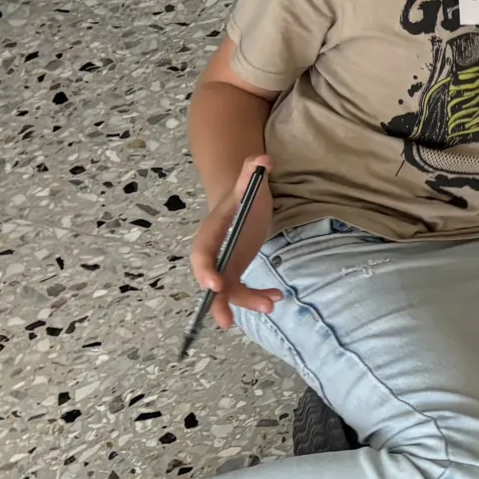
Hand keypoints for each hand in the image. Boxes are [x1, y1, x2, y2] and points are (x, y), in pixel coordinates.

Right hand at [189, 155, 278, 328]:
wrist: (241, 200)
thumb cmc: (243, 191)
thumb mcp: (248, 181)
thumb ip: (251, 170)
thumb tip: (263, 158)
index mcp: (211, 232)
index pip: (202, 253)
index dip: (205, 270)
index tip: (214, 285)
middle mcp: (213, 253)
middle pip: (212, 280)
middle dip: (219, 301)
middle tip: (229, 320)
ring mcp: (224, 264)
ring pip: (228, 291)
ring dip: (245, 302)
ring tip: (270, 304)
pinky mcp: (235, 271)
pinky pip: (241, 290)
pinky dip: (255, 297)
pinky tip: (276, 298)